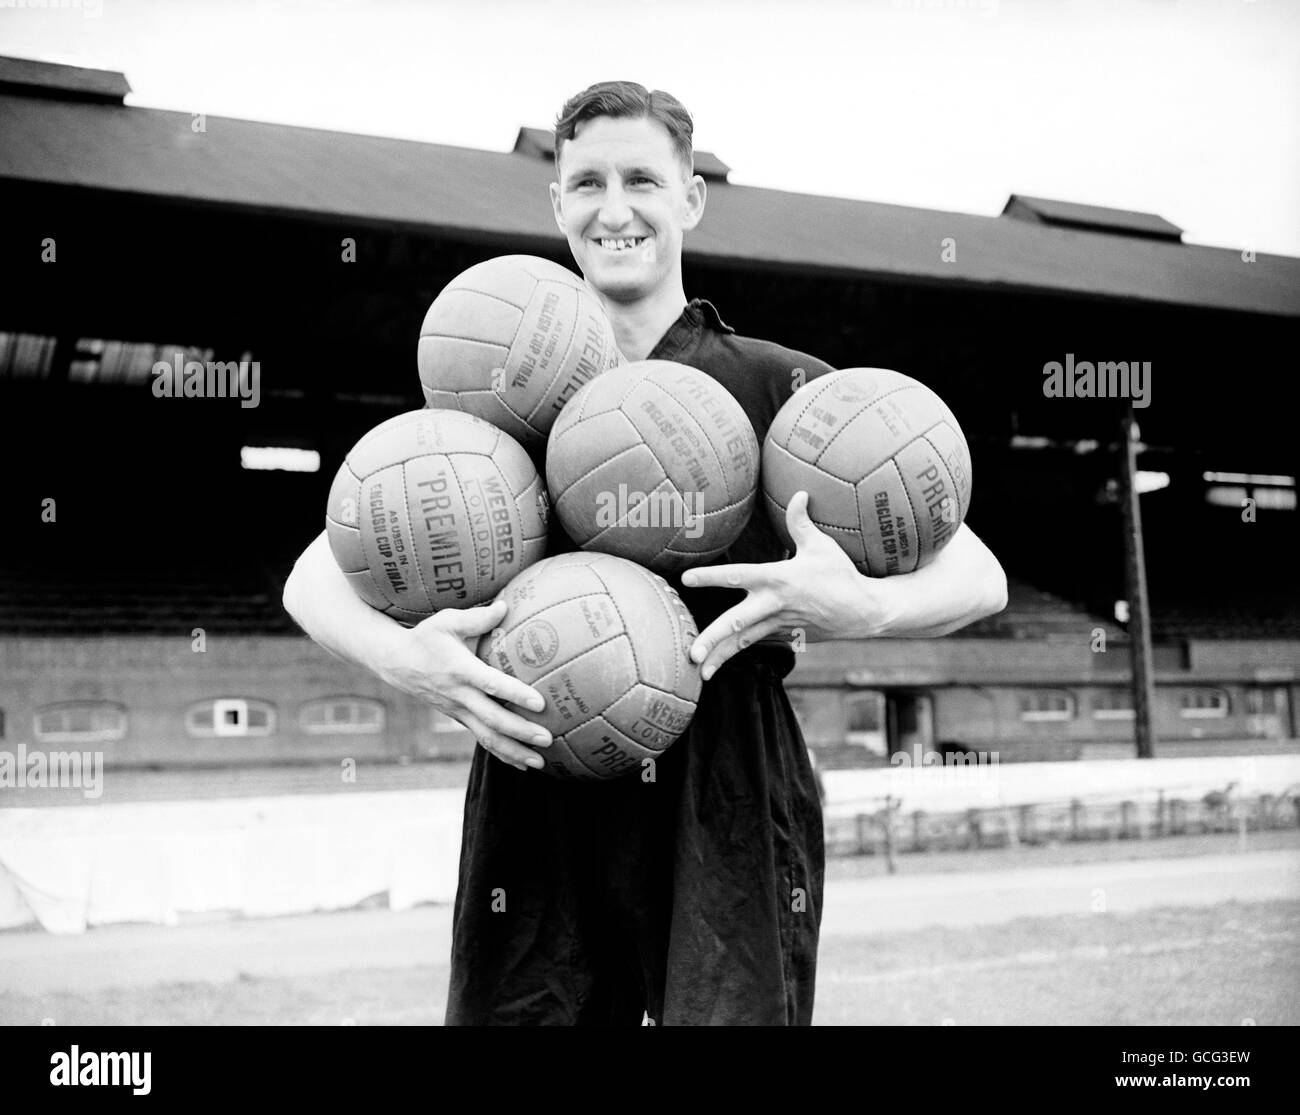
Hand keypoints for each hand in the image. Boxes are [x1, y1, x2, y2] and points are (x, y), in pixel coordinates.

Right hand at [377, 599, 551, 771]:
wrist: (395, 662)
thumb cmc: (426, 637)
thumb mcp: (447, 621)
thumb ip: (478, 617)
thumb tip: (506, 606)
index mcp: (460, 670)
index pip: (491, 684)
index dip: (515, 695)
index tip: (540, 703)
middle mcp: (459, 695)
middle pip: (493, 719)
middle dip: (521, 732)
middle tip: (548, 738)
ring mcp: (458, 711)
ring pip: (487, 737)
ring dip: (514, 751)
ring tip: (540, 763)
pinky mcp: (458, 718)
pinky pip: (481, 739)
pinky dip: (501, 754)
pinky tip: (522, 764)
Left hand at [681, 491, 890, 678]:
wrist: (864, 611)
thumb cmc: (841, 574)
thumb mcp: (822, 546)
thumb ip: (801, 522)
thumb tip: (798, 492)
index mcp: (777, 579)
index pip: (737, 576)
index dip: (711, 576)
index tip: (687, 578)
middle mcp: (773, 604)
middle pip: (737, 623)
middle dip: (713, 638)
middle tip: (691, 653)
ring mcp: (779, 624)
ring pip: (743, 642)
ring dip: (721, 658)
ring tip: (699, 674)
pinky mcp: (785, 636)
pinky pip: (757, 644)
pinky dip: (738, 652)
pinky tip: (718, 664)